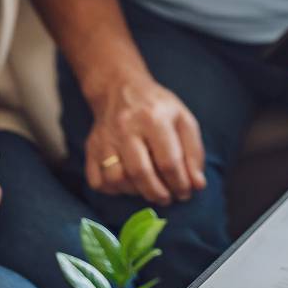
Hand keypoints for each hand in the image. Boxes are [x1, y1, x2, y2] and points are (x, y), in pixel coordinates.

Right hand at [84, 75, 205, 206]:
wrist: (119, 88)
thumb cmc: (157, 107)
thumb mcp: (183, 119)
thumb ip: (194, 152)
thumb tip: (197, 185)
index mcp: (153, 118)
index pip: (168, 161)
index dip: (180, 183)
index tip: (185, 193)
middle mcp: (126, 128)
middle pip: (140, 172)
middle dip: (158, 193)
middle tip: (167, 198)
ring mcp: (105, 139)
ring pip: (117, 179)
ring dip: (136, 193)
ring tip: (149, 190)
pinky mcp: (90, 148)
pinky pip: (98, 181)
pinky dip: (114, 190)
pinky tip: (128, 184)